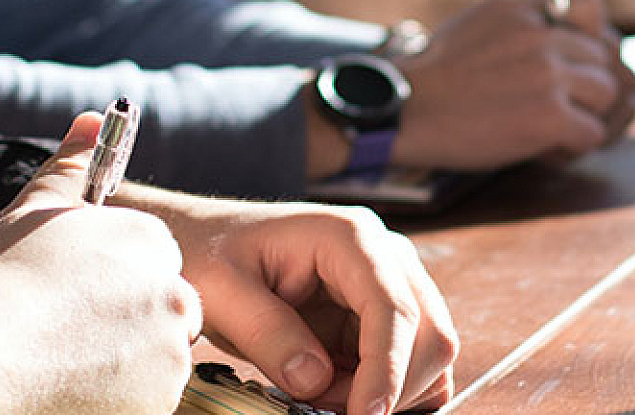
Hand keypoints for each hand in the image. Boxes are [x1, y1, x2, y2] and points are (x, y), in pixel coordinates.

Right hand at [0, 114, 199, 414]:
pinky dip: (112, 399)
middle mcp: (174, 297)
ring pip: (151, 362)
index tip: (71, 300)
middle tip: (61, 336)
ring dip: (117, 366)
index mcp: (150, 243)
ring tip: (56, 364)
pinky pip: (142, 401)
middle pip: (160, 314)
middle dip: (120, 325)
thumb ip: (71, 167)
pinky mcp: (156, 407)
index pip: (151, 265)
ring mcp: (168, 358)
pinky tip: (64, 392)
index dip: (108, 285)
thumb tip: (93, 119)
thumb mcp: (31, 212)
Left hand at [116, 190, 458, 414]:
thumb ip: (268, 333)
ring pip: (430, 353)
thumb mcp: (221, 291)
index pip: (393, 307)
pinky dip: (385, 391)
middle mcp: (384, 255)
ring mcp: (389, 284)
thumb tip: (316, 380)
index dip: (387, 368)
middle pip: (430, 332)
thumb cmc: (210, 253)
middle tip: (328, 410)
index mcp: (349, 236)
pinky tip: (338, 392)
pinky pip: (410, 363)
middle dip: (391, 386)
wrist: (204, 242)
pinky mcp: (381, 315)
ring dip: (389, 391)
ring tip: (323, 397)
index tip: (364, 414)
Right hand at [392, 0, 634, 170]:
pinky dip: (573, 146)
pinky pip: (592, 133)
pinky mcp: (549, 115)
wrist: (403, 111)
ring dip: (586, 115)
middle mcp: (540, 32)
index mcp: (521, 3)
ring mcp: (548, 73)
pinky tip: (545, 148)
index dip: (590, 30)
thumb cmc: (438, 74)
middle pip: (603, 56)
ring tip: (553, 128)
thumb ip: (525, 18)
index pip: (590, 0)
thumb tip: (573, 36)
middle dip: (587, 84)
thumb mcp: (480, 20)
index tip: (569, 55)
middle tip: (559, 105)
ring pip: (607, 94)